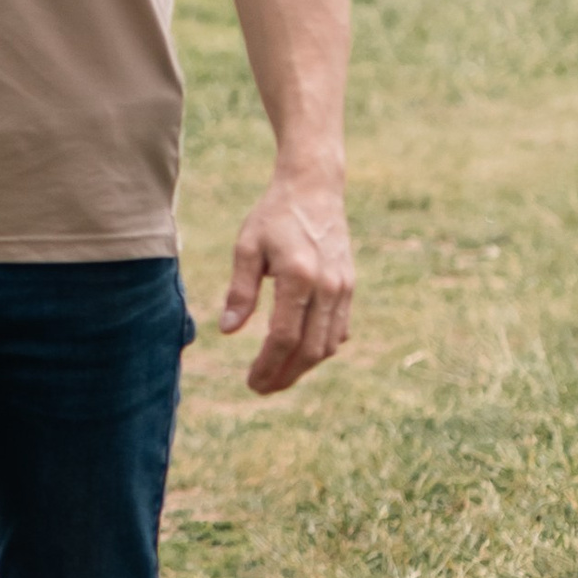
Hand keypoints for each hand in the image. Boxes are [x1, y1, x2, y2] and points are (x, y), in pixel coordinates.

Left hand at [220, 168, 352, 394]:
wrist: (314, 188)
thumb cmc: (274, 216)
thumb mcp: (247, 247)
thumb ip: (240, 291)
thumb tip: (228, 331)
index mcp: (298, 276)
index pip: (284, 337)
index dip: (268, 365)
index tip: (251, 382)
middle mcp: (327, 286)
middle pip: (310, 349)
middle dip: (286, 375)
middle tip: (262, 388)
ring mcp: (343, 287)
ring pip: (328, 344)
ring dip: (304, 367)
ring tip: (278, 377)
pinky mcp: (350, 286)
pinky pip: (339, 330)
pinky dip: (321, 348)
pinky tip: (300, 355)